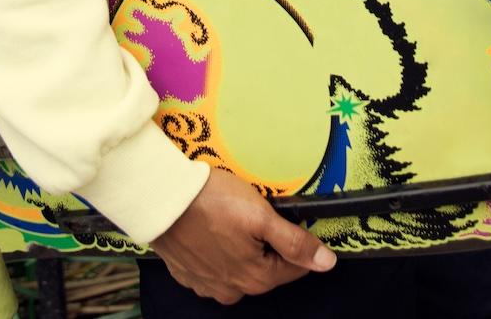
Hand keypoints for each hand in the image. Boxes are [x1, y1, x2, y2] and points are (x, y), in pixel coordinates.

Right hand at [151, 167, 336, 304]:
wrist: (163, 200)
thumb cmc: (213, 203)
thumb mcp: (262, 216)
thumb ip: (295, 242)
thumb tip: (327, 263)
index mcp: (256, 278)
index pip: (295, 267)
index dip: (300, 241)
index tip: (292, 219)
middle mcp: (233, 290)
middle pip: (267, 268)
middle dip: (270, 244)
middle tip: (260, 213)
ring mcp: (208, 285)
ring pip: (241, 268)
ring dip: (245, 248)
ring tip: (235, 218)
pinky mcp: (189, 274)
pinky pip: (215, 266)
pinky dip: (220, 250)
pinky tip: (215, 230)